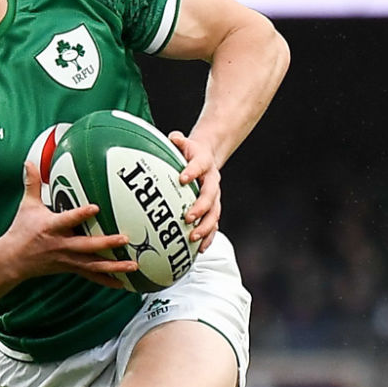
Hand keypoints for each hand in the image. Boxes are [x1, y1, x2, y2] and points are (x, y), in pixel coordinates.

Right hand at [0, 160, 138, 287]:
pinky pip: (91, 276)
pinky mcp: (71, 268)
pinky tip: (123, 283)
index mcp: (51, 227)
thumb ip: (32, 183)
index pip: (68, 220)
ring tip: (133, 265)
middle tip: (125, 239)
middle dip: (106, 243)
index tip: (95, 207)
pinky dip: (107, 280)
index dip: (81, 214)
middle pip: (86, 246)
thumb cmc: (21, 230)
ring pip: (93, 264)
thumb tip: (29, 161)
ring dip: (114, 266)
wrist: (13, 260)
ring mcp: (67, 259)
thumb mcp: (26, 206)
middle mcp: (61, 245)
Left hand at [168, 130, 222, 251]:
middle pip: (210, 195)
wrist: (207, 157)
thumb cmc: (189, 153)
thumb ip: (178, 141)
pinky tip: (200, 249)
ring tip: (194, 238)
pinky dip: (208, 237)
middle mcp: (212, 181)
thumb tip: (173, 137)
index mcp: (203, 163)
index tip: (182, 178)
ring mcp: (214, 196)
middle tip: (187, 217)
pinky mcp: (213, 209)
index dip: (192, 171)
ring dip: (205, 227)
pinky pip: (213, 224)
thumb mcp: (183, 143)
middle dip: (200, 207)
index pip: (199, 165)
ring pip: (214, 213)